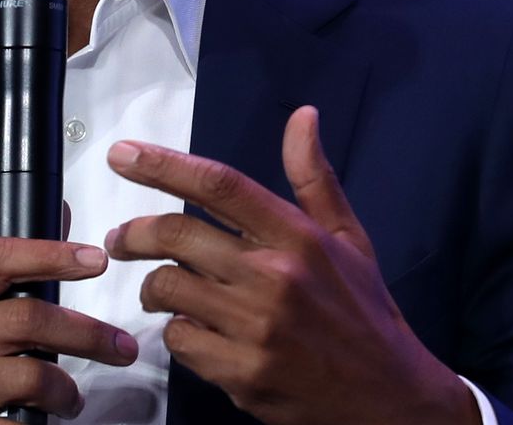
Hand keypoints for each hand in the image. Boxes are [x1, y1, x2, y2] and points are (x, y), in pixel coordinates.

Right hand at [0, 235, 139, 423]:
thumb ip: (4, 278)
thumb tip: (58, 219)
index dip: (51, 253)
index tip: (93, 258)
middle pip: (30, 319)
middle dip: (88, 334)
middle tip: (118, 347)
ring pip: (33, 376)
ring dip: (66, 392)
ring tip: (70, 398)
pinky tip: (40, 422)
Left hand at [103, 106, 475, 424]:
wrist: (389, 397)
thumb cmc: (364, 311)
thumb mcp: (349, 239)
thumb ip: (315, 178)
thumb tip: (303, 116)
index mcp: (299, 236)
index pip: (220, 186)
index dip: (163, 165)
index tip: (123, 153)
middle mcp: (275, 276)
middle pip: (176, 235)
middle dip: (133, 234)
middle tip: (122, 239)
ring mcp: (256, 328)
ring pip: (167, 289)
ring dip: (152, 286)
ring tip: (159, 288)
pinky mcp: (242, 374)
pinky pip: (179, 340)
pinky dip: (176, 332)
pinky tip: (193, 330)